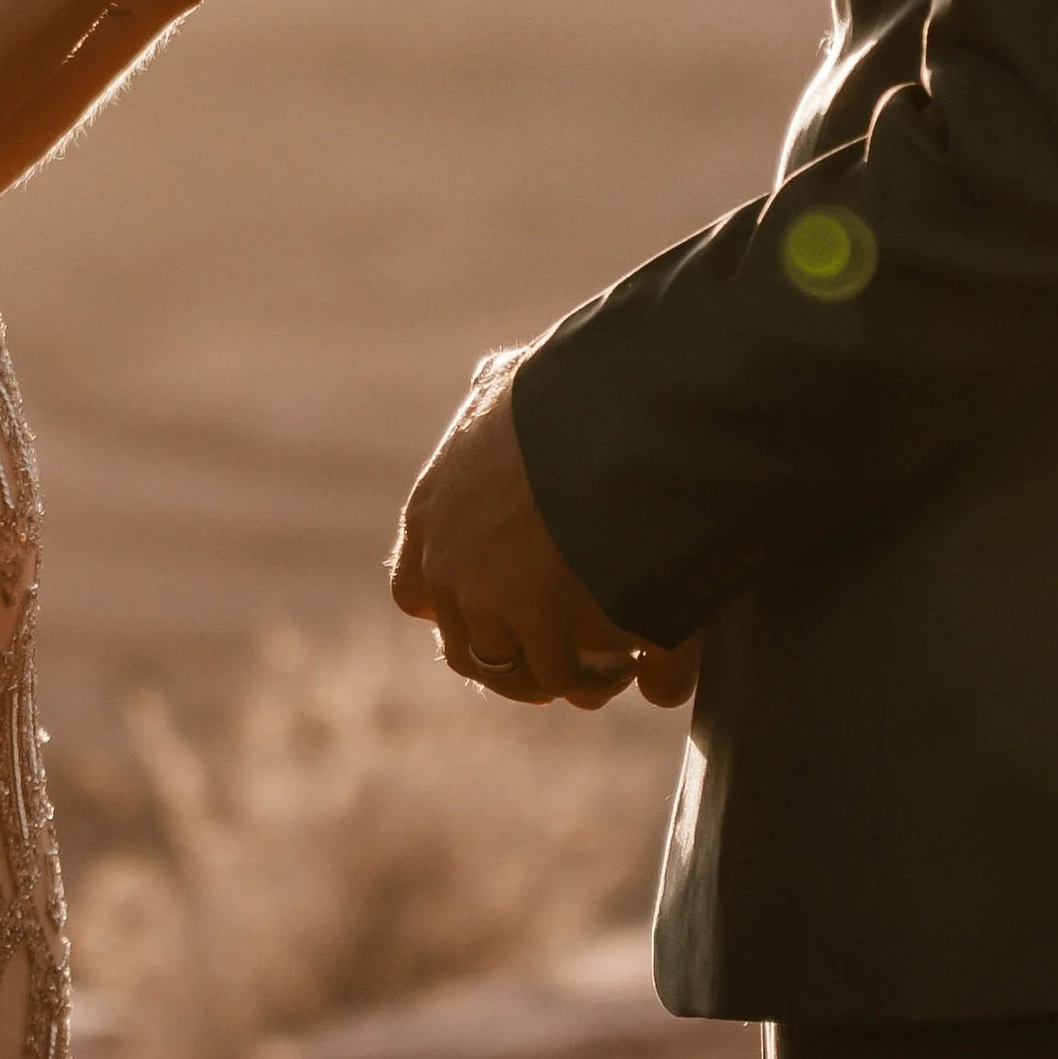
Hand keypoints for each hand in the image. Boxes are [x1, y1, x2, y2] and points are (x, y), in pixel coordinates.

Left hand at [390, 351, 698, 710]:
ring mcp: (493, 600)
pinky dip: (604, 679)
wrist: (616, 407)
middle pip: (467, 650)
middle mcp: (450, 565)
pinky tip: (640, 666)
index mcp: (433, 511)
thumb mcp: (509, 382)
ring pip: (522, 673)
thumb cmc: (574, 386)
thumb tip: (489, 380)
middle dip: (515, 661)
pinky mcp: (545, 624)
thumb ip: (490, 395)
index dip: (457, 611)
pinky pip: (573, 676)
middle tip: (561, 662)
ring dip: (564, 679)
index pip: (417, 592)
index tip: (498, 616)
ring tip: (609, 672)